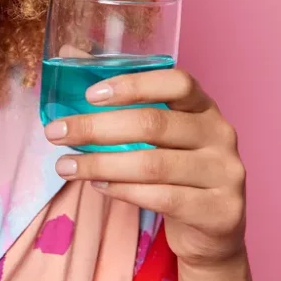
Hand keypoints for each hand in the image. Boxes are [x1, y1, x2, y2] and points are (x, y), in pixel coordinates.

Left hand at [43, 66, 246, 268]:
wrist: (213, 226)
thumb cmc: (175, 165)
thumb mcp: (155, 127)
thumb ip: (118, 92)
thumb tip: (70, 54)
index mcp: (204, 105)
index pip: (177, 82)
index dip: (133, 85)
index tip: (89, 95)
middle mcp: (220, 134)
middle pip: (153, 124)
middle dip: (96, 128)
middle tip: (55, 134)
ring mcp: (225, 173)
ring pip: (152, 165)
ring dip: (100, 165)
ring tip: (64, 166)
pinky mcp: (220, 210)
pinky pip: (162, 198)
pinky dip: (123, 191)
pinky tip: (98, 186)